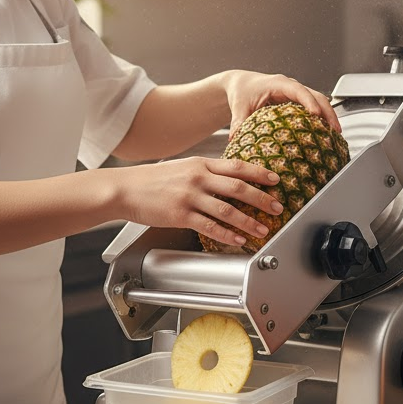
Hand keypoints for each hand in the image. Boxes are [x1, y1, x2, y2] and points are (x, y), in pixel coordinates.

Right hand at [114, 156, 283, 248]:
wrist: (125, 188)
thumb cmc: (152, 179)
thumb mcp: (182, 166)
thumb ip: (205, 171)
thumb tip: (228, 177)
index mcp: (201, 164)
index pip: (237, 166)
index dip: (259, 173)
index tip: (275, 181)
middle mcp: (198, 178)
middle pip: (238, 187)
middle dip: (261, 199)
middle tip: (277, 207)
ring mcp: (189, 196)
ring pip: (227, 209)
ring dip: (248, 221)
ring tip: (262, 230)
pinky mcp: (180, 215)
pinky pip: (209, 226)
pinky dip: (227, 234)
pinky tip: (237, 240)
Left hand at [221, 70, 339, 137]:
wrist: (242, 84)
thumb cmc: (242, 91)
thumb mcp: (239, 107)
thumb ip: (239, 122)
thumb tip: (236, 139)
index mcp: (278, 84)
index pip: (298, 91)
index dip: (308, 102)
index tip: (316, 114)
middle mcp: (291, 87)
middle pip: (316, 96)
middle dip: (328, 112)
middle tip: (335, 130)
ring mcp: (297, 93)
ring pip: (320, 101)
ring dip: (329, 116)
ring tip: (336, 135)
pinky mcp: (298, 101)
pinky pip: (314, 107)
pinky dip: (323, 118)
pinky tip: (326, 133)